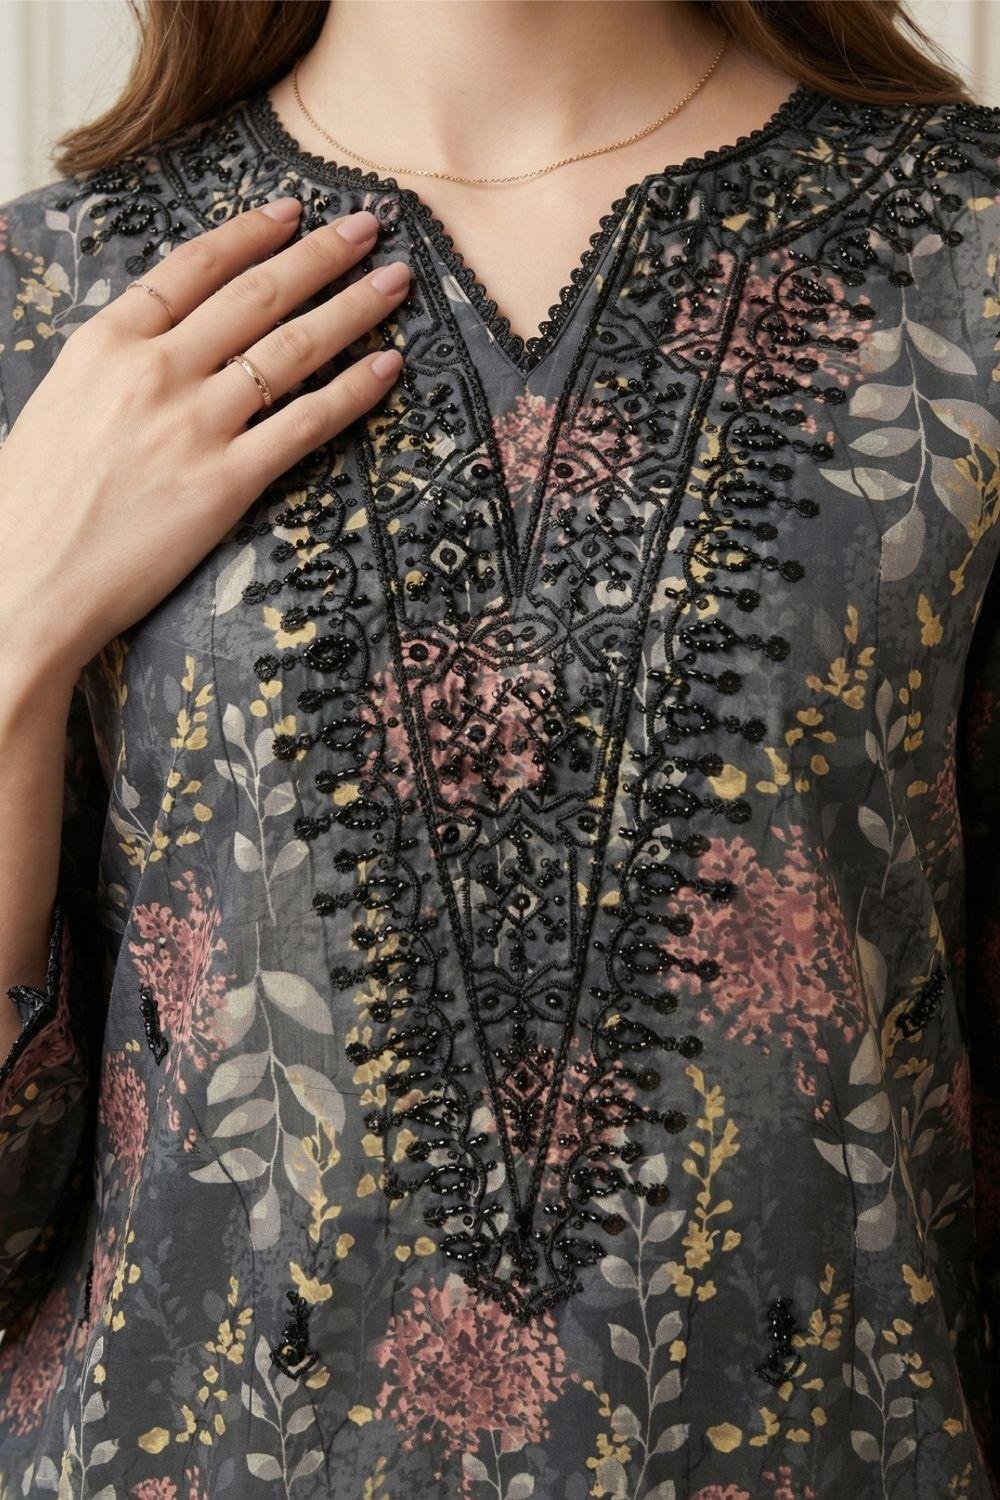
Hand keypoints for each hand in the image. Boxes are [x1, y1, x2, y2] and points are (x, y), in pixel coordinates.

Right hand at [0, 197, 408, 692]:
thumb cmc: (32, 503)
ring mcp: (195, 426)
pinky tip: (387, 367)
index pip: (193, 267)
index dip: (251, 234)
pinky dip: (353, 391)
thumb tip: (166, 341)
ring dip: (352, 308)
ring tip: (395, 282)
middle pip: (256, 295)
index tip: (292, 213)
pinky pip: (305, 424)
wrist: (25, 581)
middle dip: (321, 254)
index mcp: (106, 343)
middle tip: (369, 229)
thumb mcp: (61, 403)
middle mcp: (155, 371)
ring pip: (291, 348)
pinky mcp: (226, 483)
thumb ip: (116, 365)